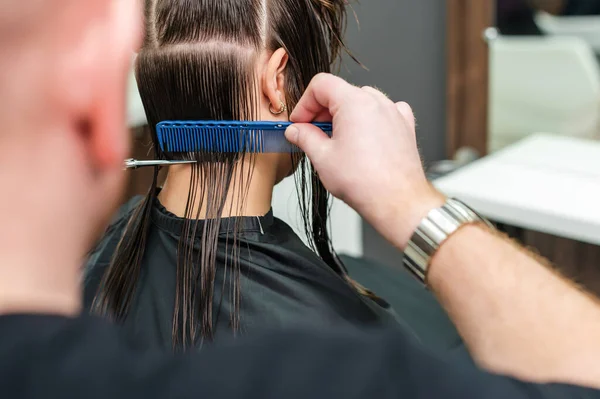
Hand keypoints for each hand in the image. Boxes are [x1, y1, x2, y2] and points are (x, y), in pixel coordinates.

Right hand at [286, 74, 444, 249]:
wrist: (396, 201)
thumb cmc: (365, 182)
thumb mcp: (322, 158)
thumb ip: (305, 137)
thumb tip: (296, 131)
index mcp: (354, 102)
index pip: (321, 85)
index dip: (304, 103)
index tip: (300, 122)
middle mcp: (377, 102)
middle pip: (341, 92)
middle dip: (323, 111)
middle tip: (312, 134)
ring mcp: (393, 113)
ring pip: (362, 101)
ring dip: (345, 116)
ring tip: (337, 140)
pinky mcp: (404, 126)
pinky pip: (383, 112)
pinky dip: (370, 120)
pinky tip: (363, 139)